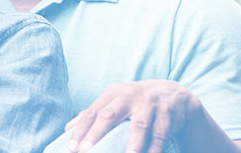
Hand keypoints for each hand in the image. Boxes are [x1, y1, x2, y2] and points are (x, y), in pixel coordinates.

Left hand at [64, 80, 200, 152]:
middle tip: (86, 151)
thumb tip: (68, 128)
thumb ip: (95, 113)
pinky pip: (159, 133)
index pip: (92, 112)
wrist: (173, 93)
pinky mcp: (167, 112)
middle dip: (96, 134)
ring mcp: (149, 102)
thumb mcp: (115, 101)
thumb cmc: (136, 102)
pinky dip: (154, 148)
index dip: (80, 130)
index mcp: (113, 93)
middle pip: (109, 115)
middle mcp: (129, 95)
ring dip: (131, 144)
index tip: (72, 148)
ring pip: (138, 126)